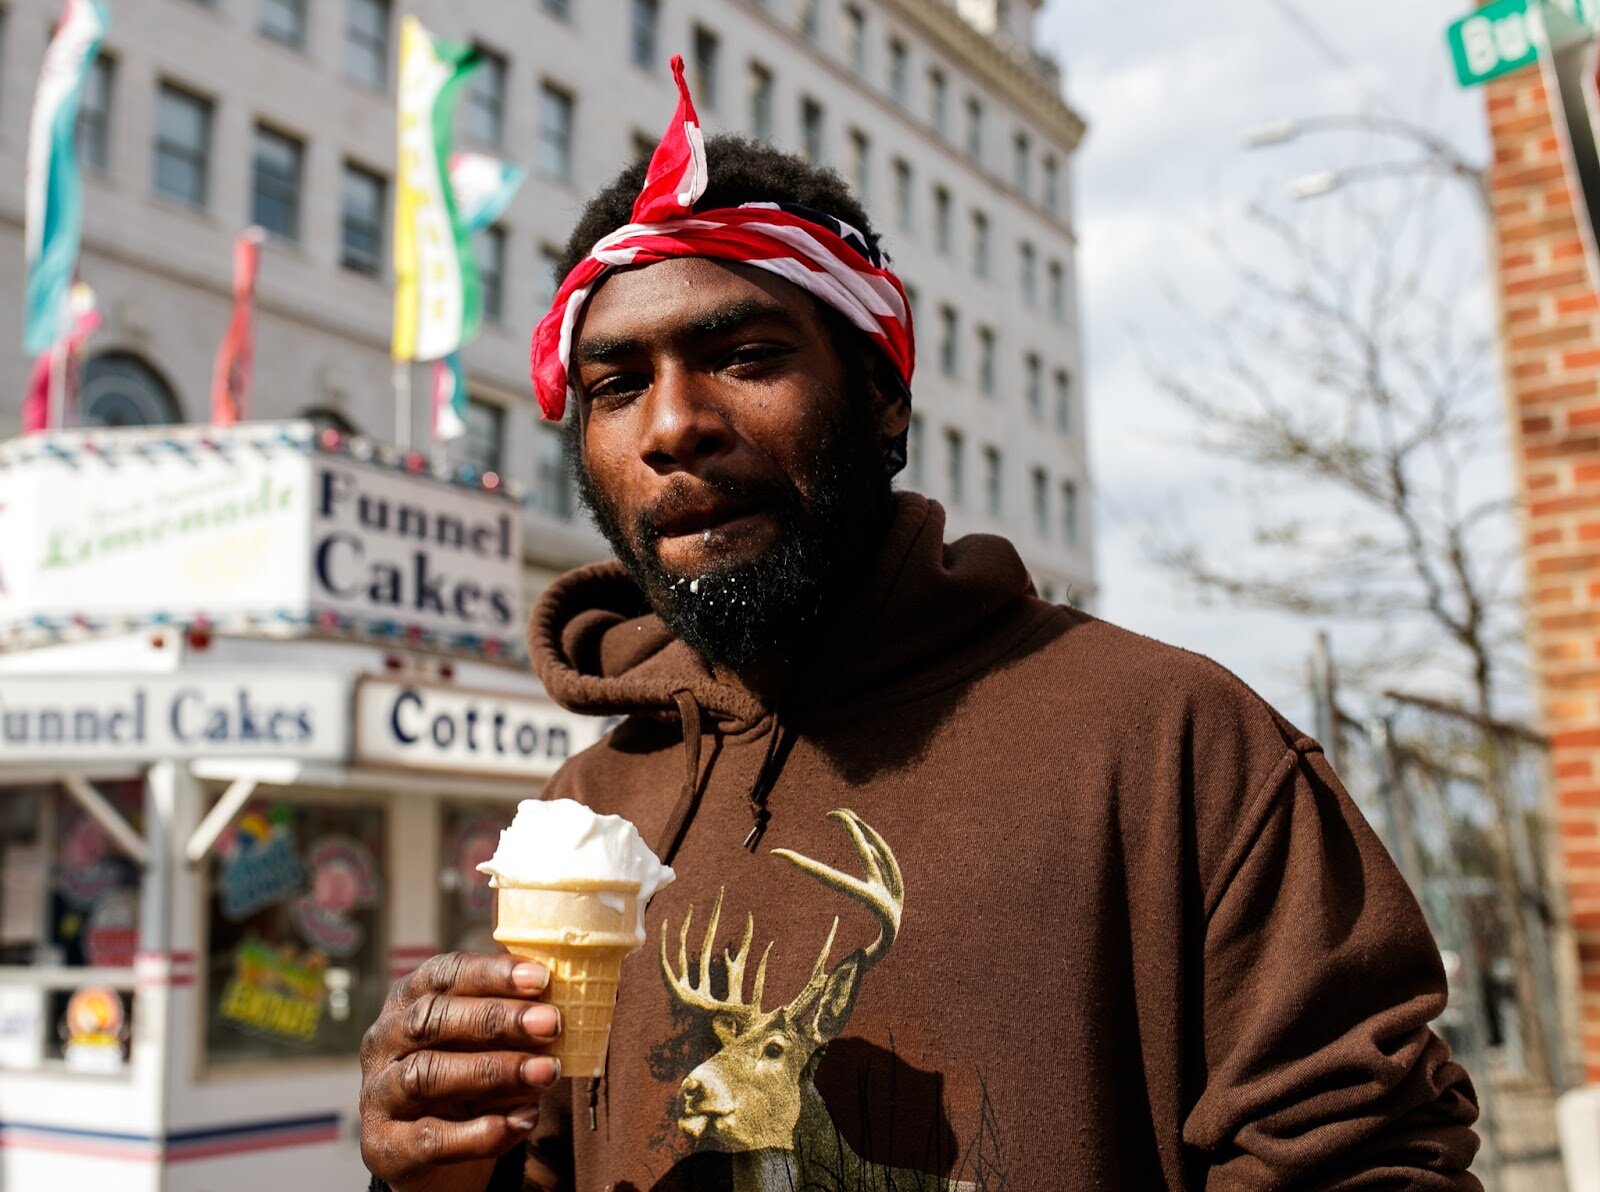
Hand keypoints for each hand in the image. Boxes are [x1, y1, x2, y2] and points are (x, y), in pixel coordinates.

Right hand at [359, 953, 561, 1191]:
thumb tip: (559, 1000)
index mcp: (409, 999)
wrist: (433, 1153)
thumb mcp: (487, 1041)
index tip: (541, 978)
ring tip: (547, 1072)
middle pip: (433, 1020)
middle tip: (551, 1024)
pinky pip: (432, 1138)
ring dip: (494, 1071)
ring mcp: (378, 1094)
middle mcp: (384, 1040)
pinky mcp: (385, 1145)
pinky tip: (526, 1119)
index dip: (492, 974)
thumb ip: (512, 1019)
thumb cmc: (469, 1075)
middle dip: (497, 1020)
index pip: (444, 974)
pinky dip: (483, 1131)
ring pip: (428, 1075)